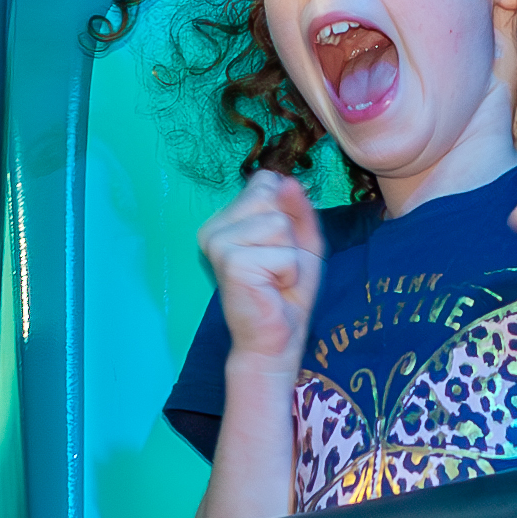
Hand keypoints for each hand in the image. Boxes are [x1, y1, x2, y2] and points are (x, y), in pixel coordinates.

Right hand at [199, 169, 326, 367]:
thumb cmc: (287, 291)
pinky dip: (288, 271)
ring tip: (275, 277)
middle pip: (270, 195)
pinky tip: (272, 287)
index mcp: (226, 219)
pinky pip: (281, 252)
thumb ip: (297, 208)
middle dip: (288, 233)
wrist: (276, 337)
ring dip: (290, 255)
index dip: (285, 210)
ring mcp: (218, 242)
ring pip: (278, 223)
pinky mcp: (231, 262)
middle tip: (278, 264)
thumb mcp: (302, 241)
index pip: (264, 181)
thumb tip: (289, 180)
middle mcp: (214, 227)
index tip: (279, 244)